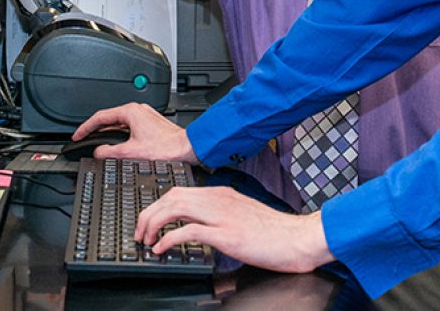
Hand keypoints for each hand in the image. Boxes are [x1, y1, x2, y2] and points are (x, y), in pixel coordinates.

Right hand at [72, 103, 198, 162]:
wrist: (186, 148)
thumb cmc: (166, 148)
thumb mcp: (131, 152)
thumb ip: (110, 152)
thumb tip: (98, 152)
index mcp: (130, 112)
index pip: (100, 117)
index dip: (85, 127)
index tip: (77, 135)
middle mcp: (137, 110)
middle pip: (109, 118)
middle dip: (95, 129)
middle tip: (84, 139)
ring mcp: (144, 116)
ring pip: (119, 123)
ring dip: (107, 133)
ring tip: (96, 142)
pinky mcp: (149, 124)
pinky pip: (128, 126)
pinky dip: (118, 134)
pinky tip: (116, 144)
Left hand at [135, 186, 333, 273]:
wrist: (299, 238)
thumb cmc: (275, 232)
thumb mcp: (242, 216)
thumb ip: (220, 216)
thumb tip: (198, 229)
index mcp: (221, 194)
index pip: (179, 191)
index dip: (158, 205)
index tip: (148, 221)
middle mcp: (218, 198)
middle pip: (171, 196)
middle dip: (148, 213)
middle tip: (140, 232)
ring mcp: (222, 215)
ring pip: (175, 207)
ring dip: (154, 223)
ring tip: (146, 240)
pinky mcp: (227, 234)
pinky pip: (189, 230)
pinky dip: (169, 238)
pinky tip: (162, 249)